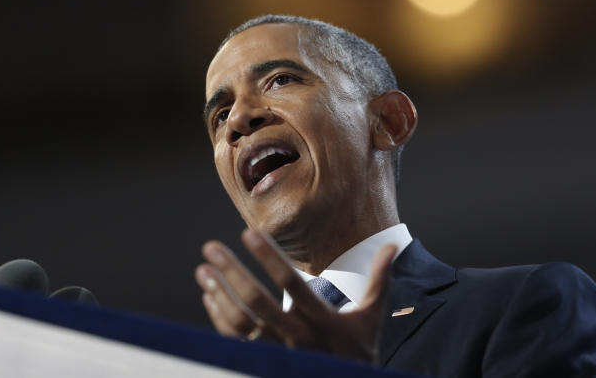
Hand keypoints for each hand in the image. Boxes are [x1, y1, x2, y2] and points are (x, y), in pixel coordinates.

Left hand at [194, 228, 395, 364]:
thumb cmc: (357, 355)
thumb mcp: (371, 319)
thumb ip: (379, 281)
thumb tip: (392, 245)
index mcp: (320, 321)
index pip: (290, 283)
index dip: (269, 257)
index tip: (247, 233)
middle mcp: (295, 338)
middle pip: (257, 301)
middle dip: (231, 272)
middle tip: (211, 246)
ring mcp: (275, 354)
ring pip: (239, 323)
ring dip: (218, 294)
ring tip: (203, 269)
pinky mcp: (260, 364)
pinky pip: (233, 341)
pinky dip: (218, 318)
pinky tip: (210, 296)